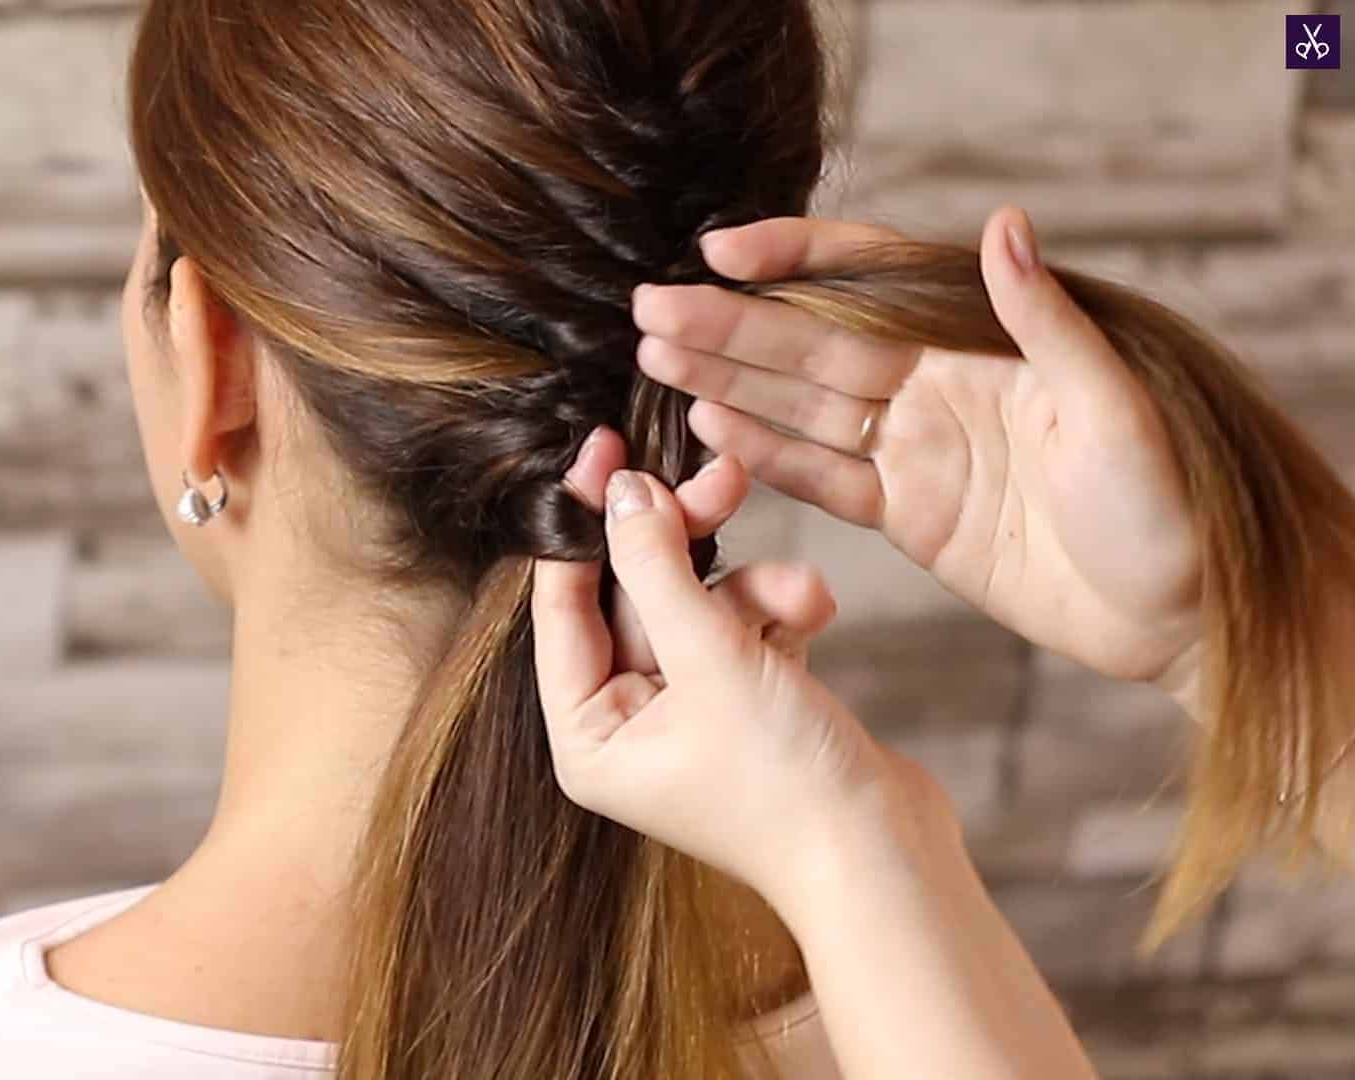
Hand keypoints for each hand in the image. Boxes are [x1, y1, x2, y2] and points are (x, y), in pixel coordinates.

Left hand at [531, 429, 937, 910]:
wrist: (891, 861)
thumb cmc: (787, 786)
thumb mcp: (709, 659)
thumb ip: (655, 566)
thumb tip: (615, 488)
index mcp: (586, 734)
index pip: (561, 606)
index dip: (583, 524)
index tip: (602, 452)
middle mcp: (628, 726)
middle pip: (636, 596)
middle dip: (686, 545)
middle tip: (720, 479)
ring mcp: (691, 714)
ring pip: (700, 606)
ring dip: (753, 589)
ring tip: (801, 594)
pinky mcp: (751, 704)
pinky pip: (747, 630)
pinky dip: (780, 614)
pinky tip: (816, 612)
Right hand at [631, 205, 1202, 689]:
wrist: (1187, 608)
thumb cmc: (1176, 502)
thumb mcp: (1118, 403)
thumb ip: (1045, 320)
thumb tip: (1002, 226)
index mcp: (979, 342)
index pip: (868, 280)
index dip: (793, 259)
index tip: (720, 251)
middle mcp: (936, 386)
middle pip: (812, 344)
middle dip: (729, 325)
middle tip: (651, 309)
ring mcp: (918, 451)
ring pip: (802, 406)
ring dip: (729, 382)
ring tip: (655, 356)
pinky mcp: (910, 514)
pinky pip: (824, 477)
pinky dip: (767, 455)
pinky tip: (710, 430)